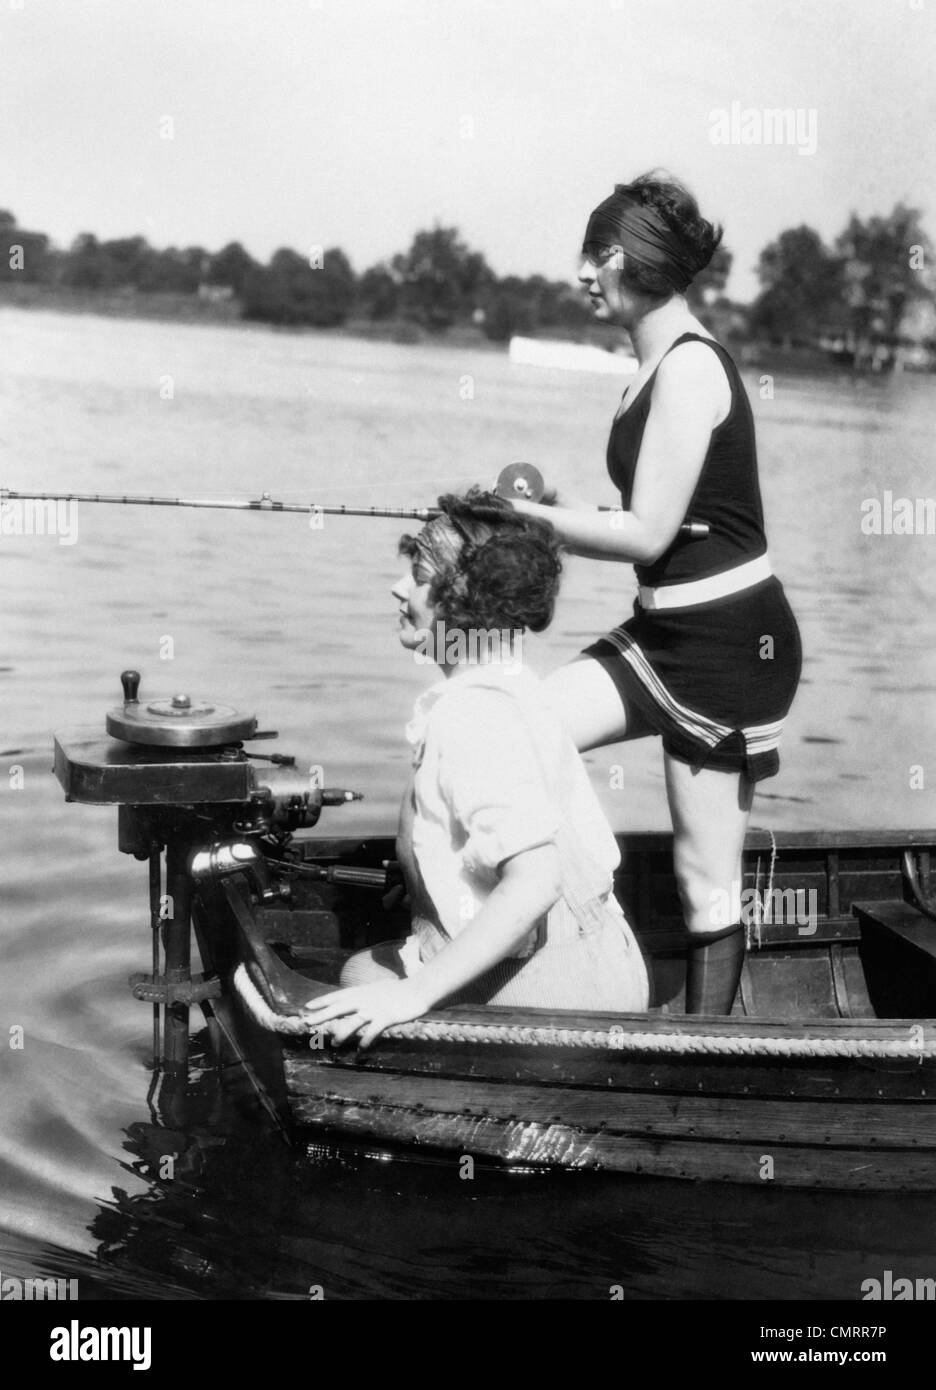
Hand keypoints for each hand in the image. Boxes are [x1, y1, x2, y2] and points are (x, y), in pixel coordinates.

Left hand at [301, 978, 429, 1048]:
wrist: (417, 990)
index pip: (337, 996)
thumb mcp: (377, 987)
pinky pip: (372, 1031)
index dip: (322, 1001)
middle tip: (306, 1022)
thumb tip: (354, 998)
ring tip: (334, 1043)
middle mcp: (365, 999)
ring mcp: (374, 1009)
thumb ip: (364, 993)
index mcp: (362, 991)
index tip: (307, 1007)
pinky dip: (366, 1040)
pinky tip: (361, 1049)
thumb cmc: (398, 989)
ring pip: (353, 1022)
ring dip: (342, 1033)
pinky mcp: (385, 1018)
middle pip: (339, 1008)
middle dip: (322, 1015)